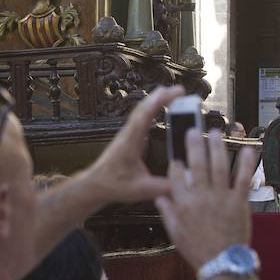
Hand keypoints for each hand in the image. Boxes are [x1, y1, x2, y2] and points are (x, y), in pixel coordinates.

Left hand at [83, 86, 185, 207]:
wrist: (96, 184)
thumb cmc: (113, 185)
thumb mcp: (139, 190)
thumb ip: (161, 187)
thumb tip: (183, 182)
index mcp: (130, 143)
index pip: (144, 117)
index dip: (159, 102)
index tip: (173, 93)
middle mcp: (128, 134)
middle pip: (143, 109)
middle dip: (161, 96)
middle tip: (179, 89)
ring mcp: (127, 134)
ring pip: (141, 111)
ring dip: (156, 100)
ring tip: (172, 93)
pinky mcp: (128, 137)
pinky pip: (140, 117)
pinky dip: (151, 108)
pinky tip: (158, 107)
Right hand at [155, 129, 255, 271]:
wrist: (222, 265)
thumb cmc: (198, 250)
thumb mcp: (175, 233)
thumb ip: (167, 212)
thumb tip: (159, 197)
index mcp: (183, 203)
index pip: (176, 176)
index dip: (175, 164)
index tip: (177, 157)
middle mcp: (201, 197)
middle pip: (197, 164)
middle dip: (194, 144)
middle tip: (193, 130)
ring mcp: (221, 198)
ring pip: (219, 166)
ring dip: (217, 147)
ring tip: (215, 132)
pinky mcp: (239, 203)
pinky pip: (243, 179)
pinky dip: (246, 163)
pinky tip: (247, 150)